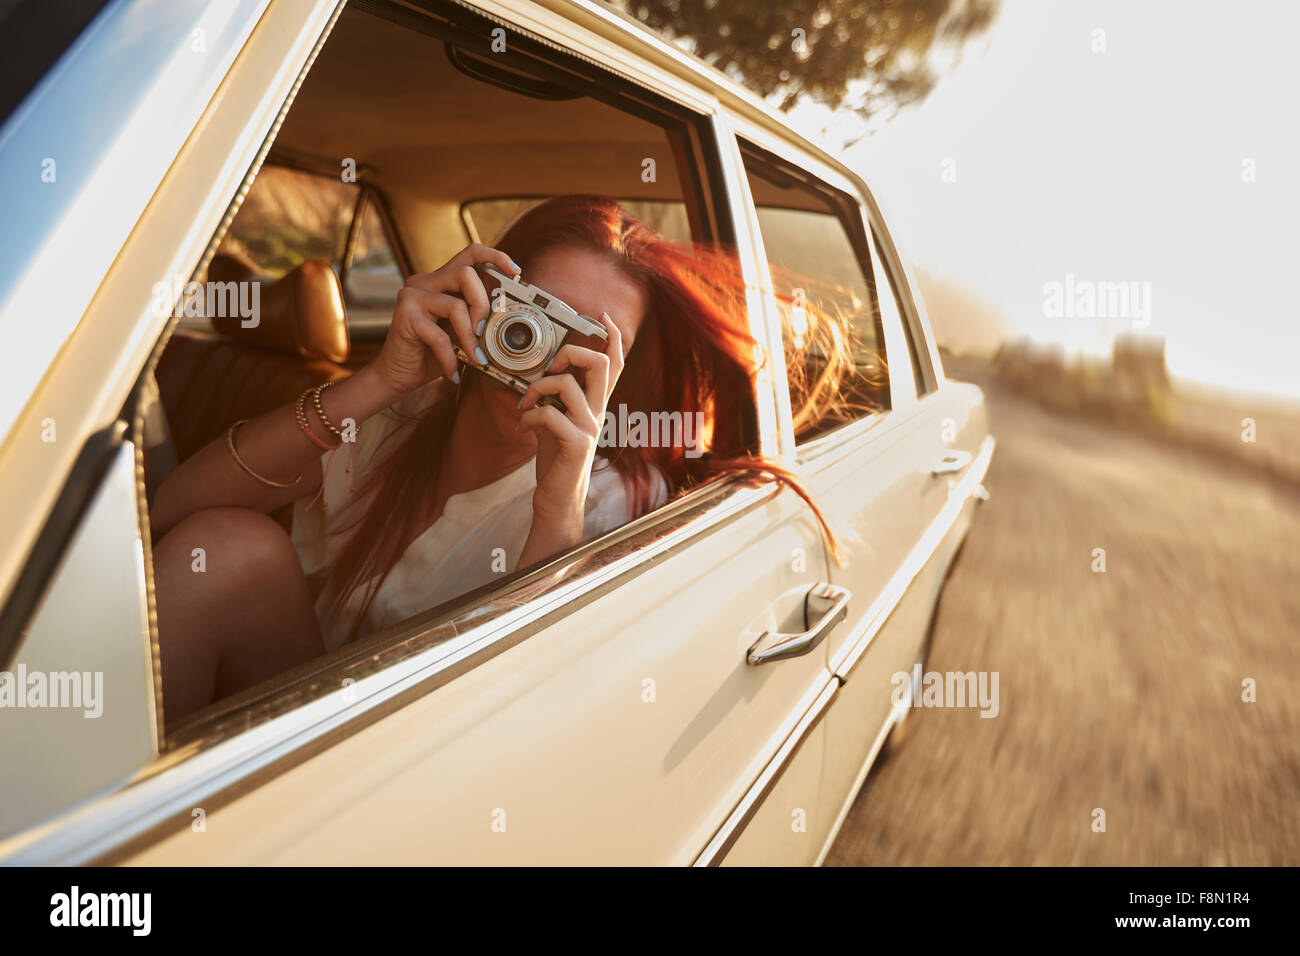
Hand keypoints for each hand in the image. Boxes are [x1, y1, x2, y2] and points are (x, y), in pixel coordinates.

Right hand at [369, 243, 519, 398]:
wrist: (397, 375)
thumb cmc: (431, 354)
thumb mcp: (460, 333)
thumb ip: (476, 320)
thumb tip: (507, 319)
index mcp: (440, 281)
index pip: (469, 254)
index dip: (494, 257)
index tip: (515, 270)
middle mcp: (425, 281)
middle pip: (466, 275)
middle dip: (483, 306)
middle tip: (485, 333)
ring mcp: (412, 295)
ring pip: (456, 305)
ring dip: (470, 338)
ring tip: (475, 359)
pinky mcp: (405, 315)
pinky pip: (440, 336)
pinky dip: (451, 358)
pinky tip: (453, 372)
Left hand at [517, 311, 624, 530]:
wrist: (557, 499)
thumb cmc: (555, 460)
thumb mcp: (554, 422)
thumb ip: (553, 399)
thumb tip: (537, 378)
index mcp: (595, 404)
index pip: (614, 364)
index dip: (612, 337)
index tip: (603, 317)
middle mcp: (598, 413)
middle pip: (601, 364)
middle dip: (572, 352)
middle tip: (552, 365)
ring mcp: (590, 428)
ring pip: (567, 385)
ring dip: (537, 388)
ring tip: (526, 403)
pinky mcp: (576, 444)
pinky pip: (549, 414)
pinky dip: (528, 416)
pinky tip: (523, 426)